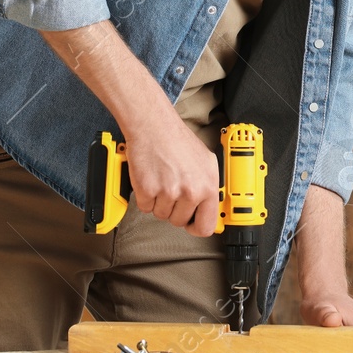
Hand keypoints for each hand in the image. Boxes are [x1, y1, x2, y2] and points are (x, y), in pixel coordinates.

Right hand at [122, 110, 218, 236]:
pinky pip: (145, 207)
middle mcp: (191, 191)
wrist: (153, 125)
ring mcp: (169, 191)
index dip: (195, 227)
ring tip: (161, 179)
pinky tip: (150, 178)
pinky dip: (144, 196)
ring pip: (161, 214)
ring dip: (158, 202)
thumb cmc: (177, 140)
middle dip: (173, 209)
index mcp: (208, 185)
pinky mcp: (148, 190)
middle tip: (171, 188)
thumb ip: (207, 186)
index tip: (190, 223)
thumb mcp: (205, 162)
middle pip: (179, 221)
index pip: (206, 226)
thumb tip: (208, 208)